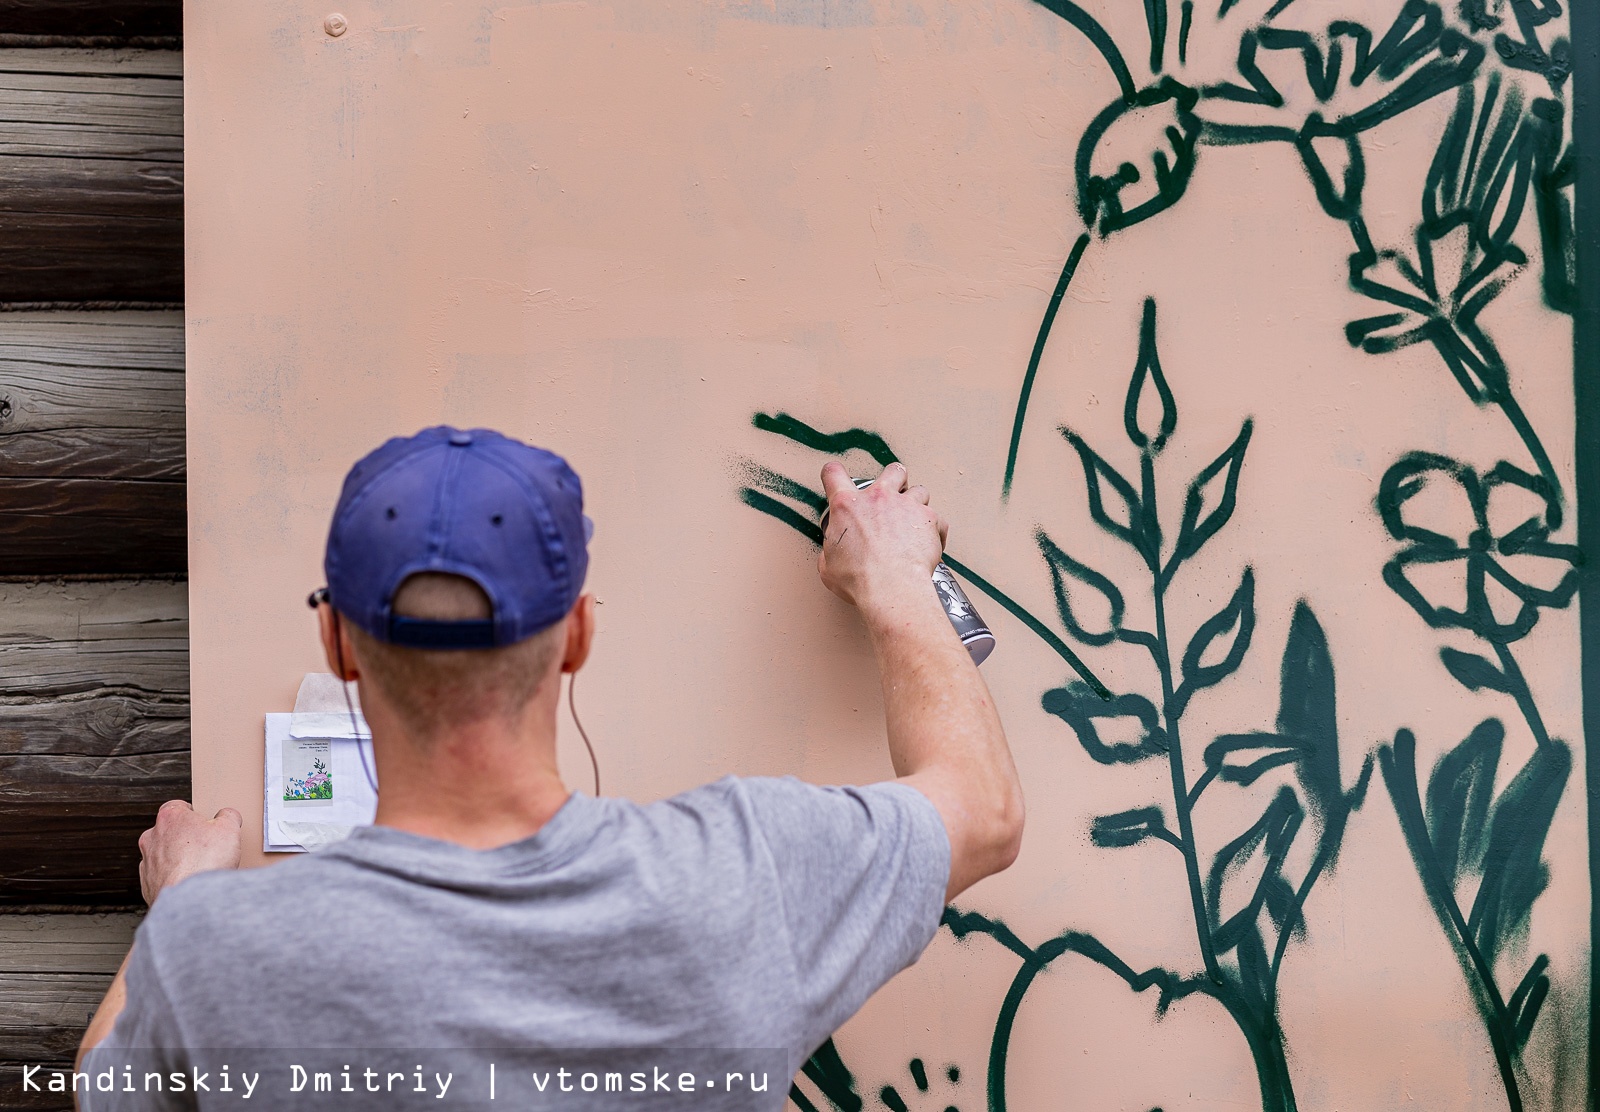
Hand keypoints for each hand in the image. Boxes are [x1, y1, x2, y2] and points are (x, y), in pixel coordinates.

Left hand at [137, 801, 242, 904]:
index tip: (205, 822)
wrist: (191, 899)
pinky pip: (162, 877)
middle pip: (170, 831)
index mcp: (170, 817)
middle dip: (186, 837)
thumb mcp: (229, 828)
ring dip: (178, 859)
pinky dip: (174, 878)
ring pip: (163, 855)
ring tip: (199, 867)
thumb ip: (228, 816)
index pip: (178, 806)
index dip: (194, 813)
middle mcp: (152, 837)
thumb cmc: (204, 862)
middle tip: (206, 846)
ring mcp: (147, 862)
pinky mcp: (148, 885)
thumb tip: (227, 816)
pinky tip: (190, 882)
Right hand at [818, 461, 947, 614]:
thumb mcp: (829, 566)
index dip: (834, 475)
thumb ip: (832, 552)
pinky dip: (935, 530)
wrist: (891, 587)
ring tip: (913, 522)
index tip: (836, 478)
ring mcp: (906, 506)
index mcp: (847, 507)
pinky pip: (938, 519)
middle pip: (891, 471)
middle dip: (894, 479)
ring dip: (916, 503)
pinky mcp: (929, 520)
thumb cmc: (860, 578)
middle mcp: (877, 498)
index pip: (834, 475)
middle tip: (892, 493)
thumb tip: (834, 556)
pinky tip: (929, 543)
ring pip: (919, 490)